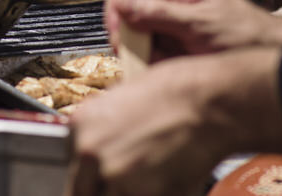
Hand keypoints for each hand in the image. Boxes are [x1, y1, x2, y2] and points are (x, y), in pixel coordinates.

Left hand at [66, 49, 281, 195]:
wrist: (208, 102)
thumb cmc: (176, 95)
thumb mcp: (122, 104)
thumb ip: (105, 136)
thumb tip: (101, 161)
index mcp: (79, 125)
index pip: (73, 170)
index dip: (91, 181)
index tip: (101, 183)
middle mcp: (89, 151)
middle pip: (82, 191)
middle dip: (103, 191)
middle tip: (126, 185)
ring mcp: (115, 175)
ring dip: (126, 193)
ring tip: (149, 181)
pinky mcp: (142, 194)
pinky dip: (153, 194)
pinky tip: (164, 185)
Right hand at [104, 0, 280, 59]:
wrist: (269, 57)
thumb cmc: (245, 33)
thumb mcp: (200, 22)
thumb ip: (159, 13)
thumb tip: (123, 1)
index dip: (120, 2)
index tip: (119, 26)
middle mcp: (166, 1)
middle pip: (127, 11)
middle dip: (127, 33)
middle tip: (134, 51)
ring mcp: (167, 26)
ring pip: (133, 36)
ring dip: (138, 52)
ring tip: (158, 62)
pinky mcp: (170, 48)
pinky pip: (146, 55)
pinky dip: (149, 65)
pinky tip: (163, 69)